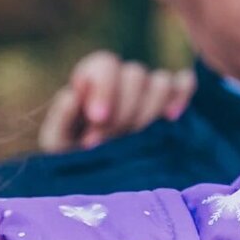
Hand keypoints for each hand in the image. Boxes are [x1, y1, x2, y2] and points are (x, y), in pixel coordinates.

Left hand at [38, 51, 194, 152]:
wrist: (92, 175)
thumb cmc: (70, 155)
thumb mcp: (56, 141)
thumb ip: (61, 117)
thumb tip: (73, 95)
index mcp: (91, 79)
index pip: (106, 65)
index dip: (104, 89)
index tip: (98, 118)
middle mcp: (121, 80)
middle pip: (135, 75)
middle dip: (124, 111)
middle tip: (110, 141)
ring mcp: (147, 89)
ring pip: (160, 82)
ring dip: (149, 110)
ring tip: (135, 138)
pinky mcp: (169, 101)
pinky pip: (183, 84)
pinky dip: (181, 95)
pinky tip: (171, 117)